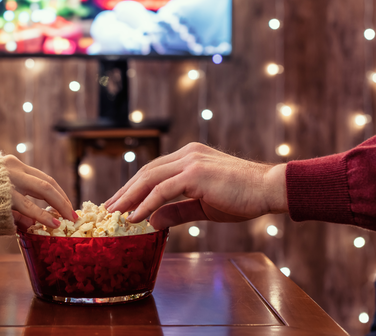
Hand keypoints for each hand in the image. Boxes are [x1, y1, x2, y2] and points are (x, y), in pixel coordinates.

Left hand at [2, 155, 76, 230]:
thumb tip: (35, 225)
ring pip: (45, 178)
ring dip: (59, 193)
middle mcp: (10, 174)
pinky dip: (48, 186)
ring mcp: (13, 165)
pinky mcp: (14, 160)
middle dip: (61, 202)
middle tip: (72, 216)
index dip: (45, 217)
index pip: (29, 206)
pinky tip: (57, 196)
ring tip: (68, 208)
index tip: (59, 226)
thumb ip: (17, 219)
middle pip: (44, 187)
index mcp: (2, 192)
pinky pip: (37, 174)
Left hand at [104, 143, 287, 229]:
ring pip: (149, 179)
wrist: (269, 189)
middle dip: (124, 191)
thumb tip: (152, 222)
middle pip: (146, 172)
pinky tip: (133, 217)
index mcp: (189, 156)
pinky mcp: (194, 174)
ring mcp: (190, 161)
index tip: (118, 202)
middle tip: (106, 209)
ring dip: (128, 197)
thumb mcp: (203, 206)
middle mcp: (187, 154)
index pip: (153, 171)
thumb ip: (177, 211)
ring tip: (113, 214)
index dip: (133, 187)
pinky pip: (162, 190)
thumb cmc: (243, 197)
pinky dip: (145, 204)